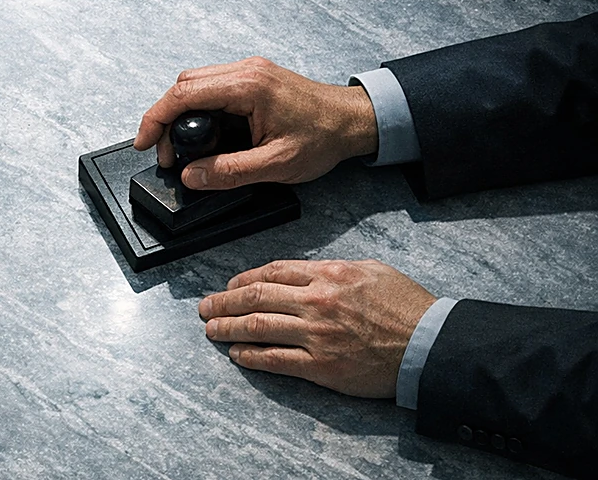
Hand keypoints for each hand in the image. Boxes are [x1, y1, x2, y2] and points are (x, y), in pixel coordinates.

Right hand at [134, 57, 377, 189]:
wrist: (354, 120)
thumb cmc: (324, 136)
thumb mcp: (276, 164)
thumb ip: (229, 172)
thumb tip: (191, 175)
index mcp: (248, 86)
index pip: (184, 94)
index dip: (155, 119)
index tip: (144, 143)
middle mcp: (245, 70)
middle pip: (183, 85)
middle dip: (164, 119)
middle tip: (166, 154)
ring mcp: (248, 71)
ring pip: (195, 84)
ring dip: (180, 113)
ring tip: (183, 148)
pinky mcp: (252, 78)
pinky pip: (212, 87)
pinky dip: (198, 109)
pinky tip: (203, 134)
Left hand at [199, 259, 435, 397]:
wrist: (431, 345)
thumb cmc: (407, 307)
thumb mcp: (371, 270)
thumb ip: (333, 270)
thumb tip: (305, 273)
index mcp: (328, 274)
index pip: (272, 272)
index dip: (243, 279)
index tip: (230, 285)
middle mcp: (317, 302)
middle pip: (256, 298)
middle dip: (224, 301)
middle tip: (205, 307)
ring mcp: (317, 335)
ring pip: (259, 327)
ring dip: (228, 327)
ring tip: (211, 329)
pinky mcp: (322, 367)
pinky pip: (276, 360)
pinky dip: (251, 355)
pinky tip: (237, 353)